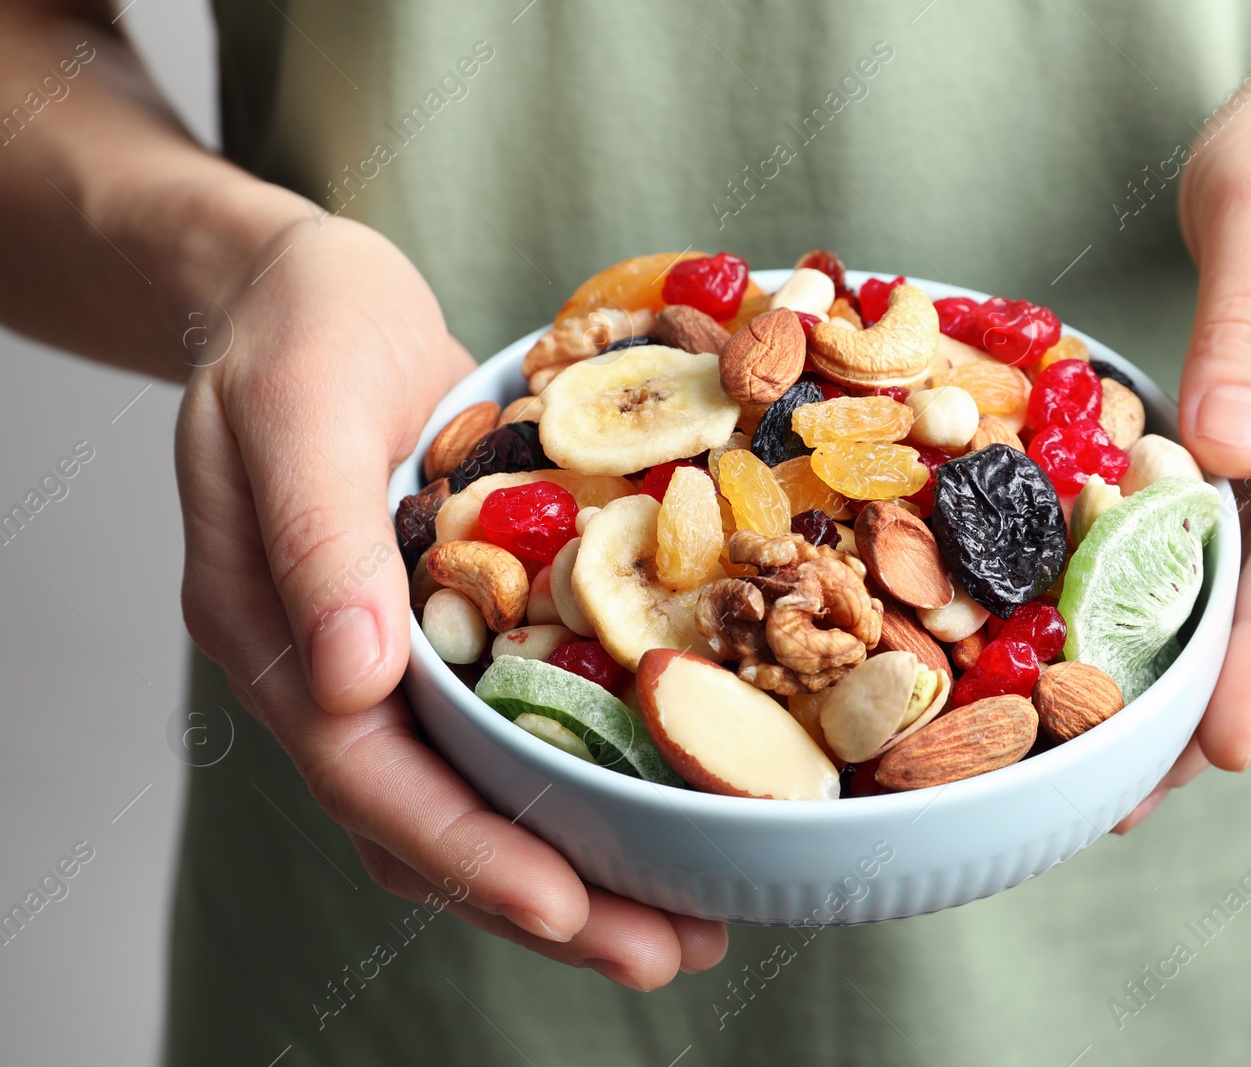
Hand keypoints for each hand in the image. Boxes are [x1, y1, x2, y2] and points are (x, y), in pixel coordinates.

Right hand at [175, 211, 726, 986]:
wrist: (307, 286)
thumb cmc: (295, 329)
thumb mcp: (294, 408)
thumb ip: (316, 540)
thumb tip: (350, 681)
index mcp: (278, 636)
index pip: (372, 779)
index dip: (470, 854)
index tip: (570, 911)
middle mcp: (336, 670)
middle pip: (436, 819)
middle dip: (546, 898)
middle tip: (667, 952)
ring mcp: (395, 654)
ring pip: (480, 791)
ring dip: (576, 857)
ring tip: (685, 916)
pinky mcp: (454, 622)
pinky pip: (514, 725)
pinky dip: (581, 773)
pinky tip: (661, 797)